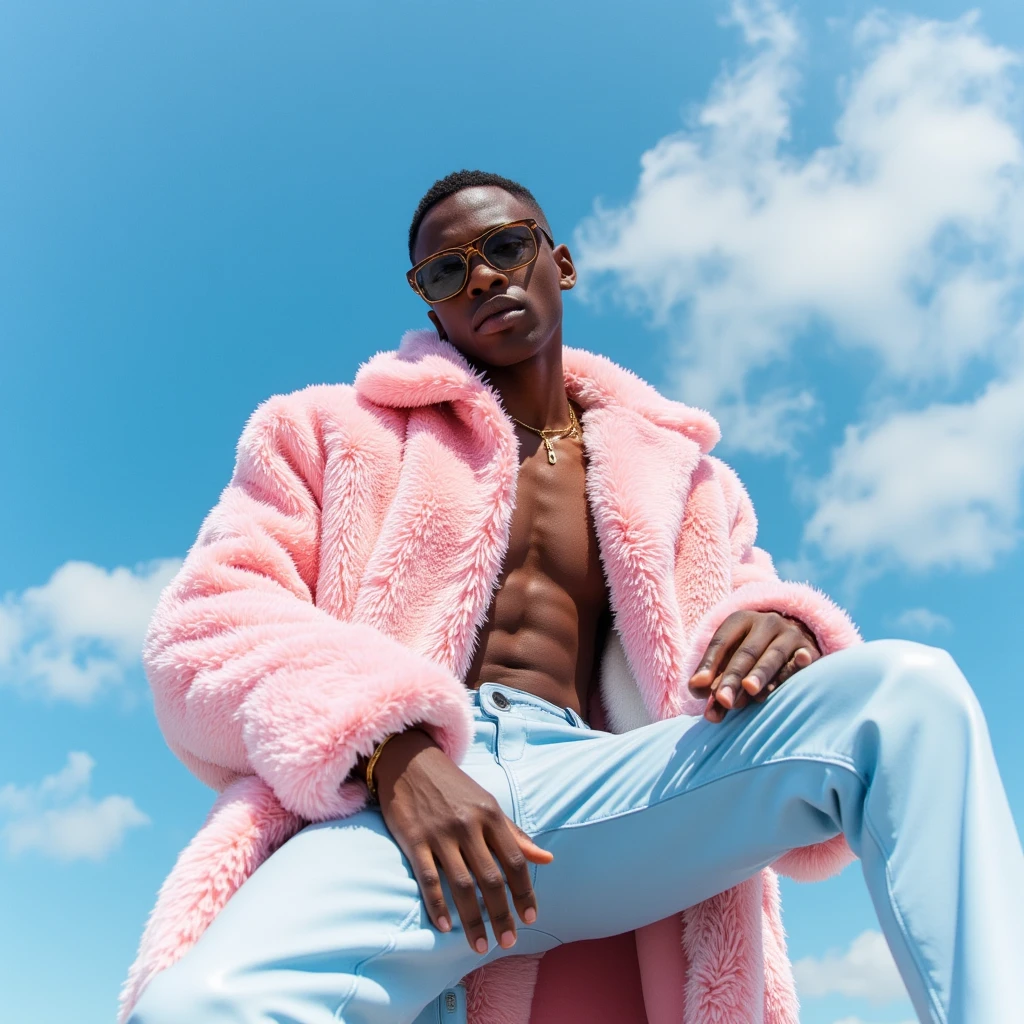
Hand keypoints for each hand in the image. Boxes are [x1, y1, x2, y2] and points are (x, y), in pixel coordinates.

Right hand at [372, 729, 553, 953]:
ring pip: (462, 885)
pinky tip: (445, 927)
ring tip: (481, 945)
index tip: (530, 918)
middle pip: (490, 878)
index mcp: (490, 815)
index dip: (524, 892)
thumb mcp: (487, 803)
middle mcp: (468, 825)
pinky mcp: (414, 839)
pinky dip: (438, 905)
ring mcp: (440, 833)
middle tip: (508, 942)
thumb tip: (547, 859)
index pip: (514, 860)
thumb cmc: (454, 787)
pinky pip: (428, 878)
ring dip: (472, 920)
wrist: (410, 760)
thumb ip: (514, 834)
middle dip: (501, 914)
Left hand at [688, 611, 819, 722]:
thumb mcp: (729, 658)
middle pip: (746, 652)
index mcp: (739, 620)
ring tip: (750, 691)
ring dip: (761, 674)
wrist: (792, 635)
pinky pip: (801, 660)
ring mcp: (789, 633)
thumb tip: (695, 689)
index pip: (721, 643)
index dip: (709, 665)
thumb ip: (712, 677)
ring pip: (773, 655)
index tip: (699, 688)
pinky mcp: (810, 648)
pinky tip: (800, 662)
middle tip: (724, 700)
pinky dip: (797, 664)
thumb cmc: (751, 653)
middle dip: (733, 678)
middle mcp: (766, 623)